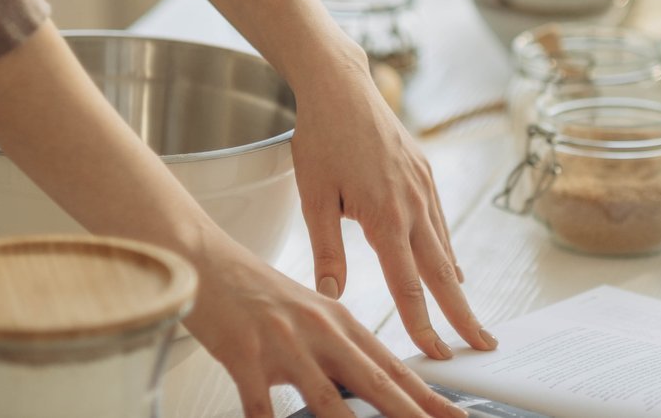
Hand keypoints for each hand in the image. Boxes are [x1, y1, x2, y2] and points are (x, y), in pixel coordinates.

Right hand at [184, 235, 467, 417]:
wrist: (204, 258)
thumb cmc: (257, 290)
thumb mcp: (308, 313)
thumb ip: (339, 345)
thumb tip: (366, 379)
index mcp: (341, 321)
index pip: (393, 367)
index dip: (428, 396)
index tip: (456, 416)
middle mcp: (321, 331)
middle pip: (376, 383)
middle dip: (413, 414)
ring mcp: (285, 344)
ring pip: (327, 399)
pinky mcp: (245, 355)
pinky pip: (260, 405)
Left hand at [291, 44, 497, 359]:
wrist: (340, 85)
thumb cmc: (320, 139)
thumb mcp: (314, 198)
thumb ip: (326, 251)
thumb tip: (331, 297)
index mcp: (384, 215)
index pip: (407, 283)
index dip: (421, 323)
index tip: (435, 353)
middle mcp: (413, 203)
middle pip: (442, 272)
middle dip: (463, 314)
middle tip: (484, 346)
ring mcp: (424, 186)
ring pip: (445, 247)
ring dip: (457, 287)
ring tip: (470, 318)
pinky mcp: (425, 173)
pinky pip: (441, 222)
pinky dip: (448, 251)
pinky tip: (451, 269)